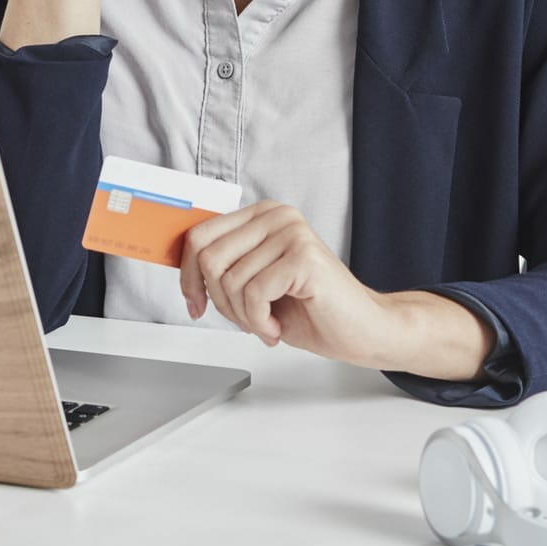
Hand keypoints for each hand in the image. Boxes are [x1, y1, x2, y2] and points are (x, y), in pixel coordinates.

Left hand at [179, 201, 395, 365]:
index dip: (188, 276)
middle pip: (209, 257)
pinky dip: (259, 322)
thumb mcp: (255, 282)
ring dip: (243, 317)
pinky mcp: (303, 257)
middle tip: (245, 319)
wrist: (362, 330)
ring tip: (267, 323)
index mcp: (261, 216)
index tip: (194, 305)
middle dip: (219, 301)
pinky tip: (277, 327)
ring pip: (230, 281)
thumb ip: (225, 268)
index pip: (200, 236)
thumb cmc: (310, 309)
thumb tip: (184, 267)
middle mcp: (277, 216)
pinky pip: (253, 294)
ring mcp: (292, 233)